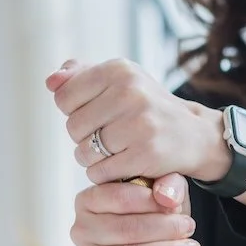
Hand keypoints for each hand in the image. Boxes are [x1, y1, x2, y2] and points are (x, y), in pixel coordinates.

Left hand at [45, 58, 230, 184]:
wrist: (195, 135)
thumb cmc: (147, 108)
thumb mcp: (120, 81)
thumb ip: (80, 76)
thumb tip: (51, 82)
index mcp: (120, 70)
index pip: (64, 97)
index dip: (74, 113)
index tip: (95, 115)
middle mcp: (131, 92)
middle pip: (73, 127)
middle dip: (83, 138)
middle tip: (106, 138)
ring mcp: (140, 124)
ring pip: (85, 152)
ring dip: (92, 159)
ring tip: (113, 152)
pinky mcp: (146, 154)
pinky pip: (101, 172)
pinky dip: (104, 175)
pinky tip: (120, 166)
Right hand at [68, 175, 199, 245]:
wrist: (150, 245)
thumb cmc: (153, 213)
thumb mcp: (163, 190)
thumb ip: (169, 183)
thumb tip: (167, 196)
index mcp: (89, 200)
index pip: (118, 197)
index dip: (151, 202)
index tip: (176, 207)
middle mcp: (82, 229)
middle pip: (124, 229)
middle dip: (163, 229)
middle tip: (188, 228)